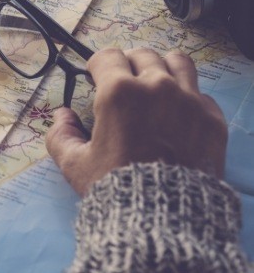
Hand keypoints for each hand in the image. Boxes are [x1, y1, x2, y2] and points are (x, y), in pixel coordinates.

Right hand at [46, 48, 227, 194]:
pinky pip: (200, 93)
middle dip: (128, 64)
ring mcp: (189, 100)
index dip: (98, 65)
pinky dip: (187, 97)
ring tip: (156, 84)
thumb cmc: (115, 188)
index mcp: (119, 92)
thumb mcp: (75, 165)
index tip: (97, 76)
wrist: (163, 216)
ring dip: (162, 68)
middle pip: (142, 55)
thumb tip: (62, 116)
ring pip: (177, 62)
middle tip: (124, 81)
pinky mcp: (211, 118)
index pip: (108, 56)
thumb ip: (60, 135)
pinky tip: (178, 114)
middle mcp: (156, 86)